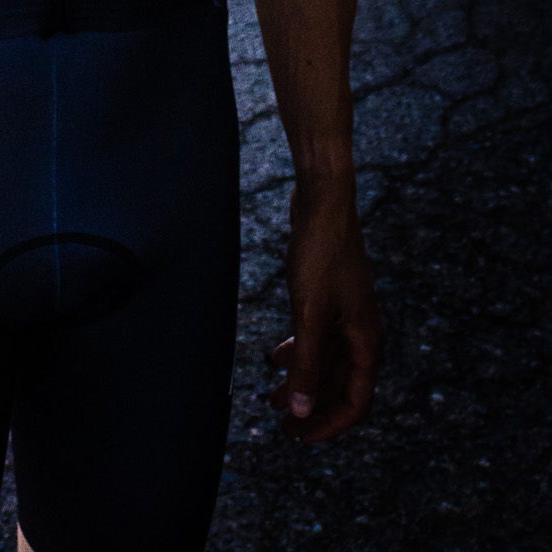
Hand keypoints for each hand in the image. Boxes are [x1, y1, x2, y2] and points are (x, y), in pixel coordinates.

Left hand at [269, 183, 380, 443]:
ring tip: (273, 398)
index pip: (355, 403)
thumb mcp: (309, 316)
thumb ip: (307, 365)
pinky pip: (319, 340)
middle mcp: (362, 334)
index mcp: (367, 343)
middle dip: (311, 408)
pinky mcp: (331, 301)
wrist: (322, 204)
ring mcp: (347, 317)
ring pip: (327, 363)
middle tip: (282, 425)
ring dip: (303, 382)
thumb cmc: (320, 256)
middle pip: (340, 387)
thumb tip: (303, 411)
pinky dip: (301, 354)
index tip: (298, 437)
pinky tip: (278, 358)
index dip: (328, 425)